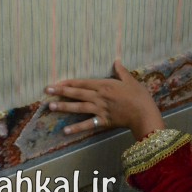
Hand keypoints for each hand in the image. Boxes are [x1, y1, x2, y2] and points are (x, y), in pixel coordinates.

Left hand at [46, 60, 164, 139]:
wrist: (144, 113)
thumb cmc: (139, 95)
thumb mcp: (130, 80)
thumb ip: (121, 71)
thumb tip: (116, 61)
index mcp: (104, 85)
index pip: (83, 83)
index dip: (69, 82)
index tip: (57, 82)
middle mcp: (99, 97)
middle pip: (77, 93)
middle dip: (61, 92)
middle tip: (47, 91)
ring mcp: (99, 110)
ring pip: (78, 107)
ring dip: (64, 107)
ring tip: (51, 107)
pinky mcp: (103, 121)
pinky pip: (87, 124)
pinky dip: (76, 128)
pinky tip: (65, 131)